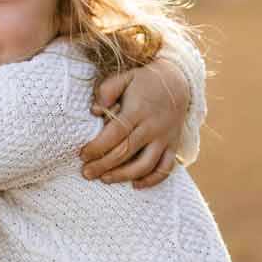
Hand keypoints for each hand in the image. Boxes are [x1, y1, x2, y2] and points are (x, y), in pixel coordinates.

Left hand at [80, 57, 188, 187]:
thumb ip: (108, 90)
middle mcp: (152, 127)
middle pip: (126, 152)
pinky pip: (165, 169)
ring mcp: (165, 138)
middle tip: (86, 173)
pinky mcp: (174, 146)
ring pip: (145, 165)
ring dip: (124, 176)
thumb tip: (94, 110)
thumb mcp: (125, 77)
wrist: (179, 82)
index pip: (115, 133)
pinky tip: (135, 184)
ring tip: (105, 179)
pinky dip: (152, 180)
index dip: (98, 147)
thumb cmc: (144, 81)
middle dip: (103, 165)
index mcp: (138, 110)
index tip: (82, 155)